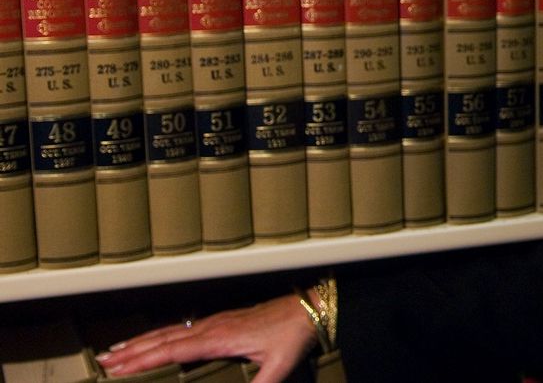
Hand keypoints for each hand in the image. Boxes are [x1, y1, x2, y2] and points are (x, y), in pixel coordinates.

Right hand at [95, 292, 318, 382]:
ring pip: (170, 331)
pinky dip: (162, 335)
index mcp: (219, 338)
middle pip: (163, 338)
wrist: (309, 307)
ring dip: (142, 340)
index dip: (142, 359)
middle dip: (131, 351)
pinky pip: (183, 328)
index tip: (116, 367)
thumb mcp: (278, 368)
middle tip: (102, 360)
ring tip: (117, 349)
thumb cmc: (293, 334)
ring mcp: (216, 321)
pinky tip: (156, 340)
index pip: (172, 350)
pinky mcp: (223, 320)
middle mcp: (212, 326)